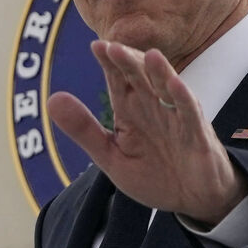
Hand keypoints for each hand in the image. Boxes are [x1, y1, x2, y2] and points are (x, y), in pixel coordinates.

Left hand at [46, 40, 247, 225]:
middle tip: (112, 46)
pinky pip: (190, 114)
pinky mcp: (197, 135)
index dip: (109, 63)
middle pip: (141, 78)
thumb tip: (51, 99)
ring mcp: (177, 119)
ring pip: (168, 89)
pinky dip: (183, 99)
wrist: (194, 201)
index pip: (118, 80)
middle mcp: (154, 108)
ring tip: (150, 55)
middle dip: (128, 62)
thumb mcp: (111, 157)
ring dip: (160, 72)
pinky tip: (175, 85)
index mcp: (131, 111)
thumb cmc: (154, 175)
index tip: (96, 46)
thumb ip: (84, 130)